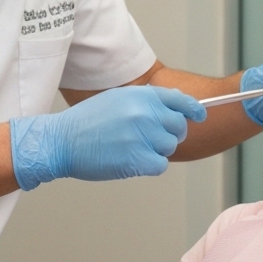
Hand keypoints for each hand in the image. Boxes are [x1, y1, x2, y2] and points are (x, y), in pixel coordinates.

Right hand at [9, 86, 205, 190]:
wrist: (62, 141)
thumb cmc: (87, 121)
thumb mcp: (117, 98)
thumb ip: (145, 100)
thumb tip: (172, 104)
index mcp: (140, 96)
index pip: (180, 101)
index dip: (193, 110)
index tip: (200, 116)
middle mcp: (144, 113)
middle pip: (178, 127)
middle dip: (169, 134)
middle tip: (150, 138)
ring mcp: (141, 136)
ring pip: (169, 147)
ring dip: (155, 150)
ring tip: (131, 147)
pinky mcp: (136, 159)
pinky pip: (160, 165)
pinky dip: (150, 165)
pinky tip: (132, 160)